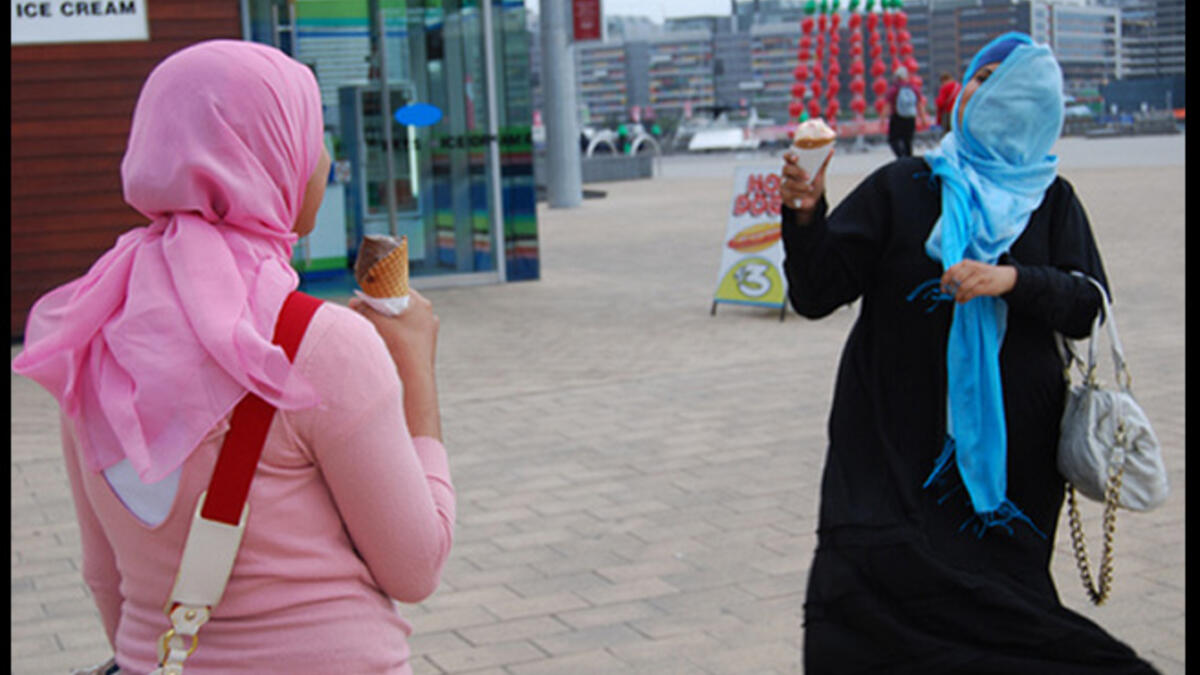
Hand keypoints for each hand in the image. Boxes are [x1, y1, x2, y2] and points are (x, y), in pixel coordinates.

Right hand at [349, 289, 441, 439]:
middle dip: (382, 307)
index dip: (381, 290)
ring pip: (403, 320)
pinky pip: (407, 334)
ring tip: (372, 326)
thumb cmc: (399, 347)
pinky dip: (395, 334)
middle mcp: (428, 315)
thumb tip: (354, 302)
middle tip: (364, 310)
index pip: (398, 288)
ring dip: (388, 321)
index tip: (366, 294)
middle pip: (400, 304)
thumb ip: (365, 309)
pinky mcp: (425, 345)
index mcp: (421, 304)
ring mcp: (428, 331)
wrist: (415, 379)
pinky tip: (384, 340)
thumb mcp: (378, 323)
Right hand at [780, 149, 832, 225]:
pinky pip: (789, 195)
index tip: (796, 158)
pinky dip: (799, 196)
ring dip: (800, 186)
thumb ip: (823, 162)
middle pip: (786, 168)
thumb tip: (831, 150)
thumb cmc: (813, 182)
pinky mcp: (784, 195)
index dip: (790, 156)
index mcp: (793, 164)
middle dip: (797, 172)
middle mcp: (786, 173)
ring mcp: (784, 184)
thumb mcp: (818, 173)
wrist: (812, 200)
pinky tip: (805, 197)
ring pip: (788, 183)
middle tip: (808, 177)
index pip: (787, 156)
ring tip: (811, 188)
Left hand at [940, 260, 1016, 302]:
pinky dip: (964, 299)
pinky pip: (970, 293)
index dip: (944, 280)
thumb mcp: (973, 269)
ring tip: (957, 298)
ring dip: (957, 295)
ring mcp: (980, 277)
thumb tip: (946, 284)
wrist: (1006, 277)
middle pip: (955, 279)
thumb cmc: (986, 274)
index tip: (942, 288)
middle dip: (951, 289)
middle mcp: (973, 268)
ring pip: (962, 287)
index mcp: (967, 263)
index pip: (951, 270)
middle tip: (950, 295)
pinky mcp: (985, 286)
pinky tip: (962, 301)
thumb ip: (960, 273)